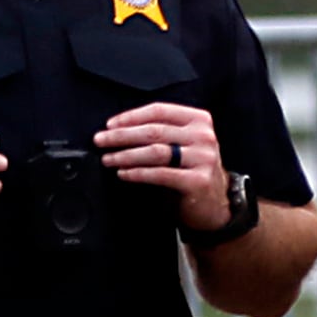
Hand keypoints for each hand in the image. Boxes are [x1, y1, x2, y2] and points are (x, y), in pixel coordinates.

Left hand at [96, 101, 230, 233]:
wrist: (216, 205)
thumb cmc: (193, 172)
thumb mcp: (184, 144)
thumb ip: (162, 132)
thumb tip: (119, 129)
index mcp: (199, 120)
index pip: (159, 111)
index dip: (131, 117)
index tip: (110, 125)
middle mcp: (203, 136)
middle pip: (154, 131)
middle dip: (122, 136)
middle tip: (101, 140)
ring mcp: (203, 158)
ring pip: (155, 152)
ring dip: (126, 155)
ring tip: (108, 159)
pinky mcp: (198, 181)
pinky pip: (160, 174)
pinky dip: (138, 173)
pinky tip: (123, 173)